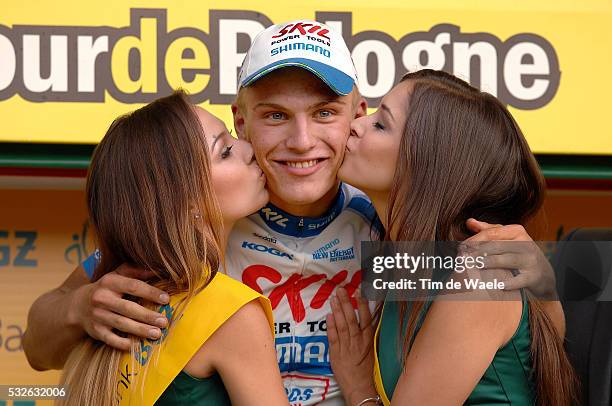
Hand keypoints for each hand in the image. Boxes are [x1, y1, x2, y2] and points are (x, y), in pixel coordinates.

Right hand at [70, 264, 169, 349]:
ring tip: (157, 333)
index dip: (150, 293)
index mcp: (110, 282)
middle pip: (129, 308)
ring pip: (122, 324)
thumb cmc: (106, 288)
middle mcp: (102, 299)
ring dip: (141, 330)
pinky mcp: (96, 331)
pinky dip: (122, 343)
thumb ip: (135, 271)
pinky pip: (110, 339)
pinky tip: (135, 345)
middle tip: (164, 321)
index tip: (166, 299)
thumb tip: (156, 270)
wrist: (77, 305)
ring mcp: (98, 316)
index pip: (133, 286)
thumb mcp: (117, 275)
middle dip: (148, 316)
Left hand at [326, 288, 377, 404]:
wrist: (360, 387)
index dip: (362, 306)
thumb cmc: (367, 369)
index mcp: (368, 340)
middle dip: (346, 303)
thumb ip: (369, 334)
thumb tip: (369, 318)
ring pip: (341, 325)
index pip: (365, 319)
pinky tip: (328, 315)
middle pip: (351, 319)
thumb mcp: (372, 350)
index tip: (358, 294)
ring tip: (333, 298)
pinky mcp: (336, 354)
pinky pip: (333, 337)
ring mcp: (346, 347)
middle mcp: (357, 342)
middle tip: (341, 290)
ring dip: (337, 311)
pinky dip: (330, 326)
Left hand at [463, 218, 556, 298]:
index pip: (491, 233)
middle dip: (476, 252)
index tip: (461, 248)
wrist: (544, 275)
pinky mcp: (534, 276)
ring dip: (488, 264)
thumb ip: (489, 230)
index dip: (474, 240)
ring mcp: (530, 260)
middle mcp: (525, 243)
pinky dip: (508, 283)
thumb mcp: (508, 238)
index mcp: (516, 231)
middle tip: (462, 258)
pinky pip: (519, 279)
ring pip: (505, 260)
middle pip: (495, 246)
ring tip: (474, 267)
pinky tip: (497, 285)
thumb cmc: (519, 253)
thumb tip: (469, 222)